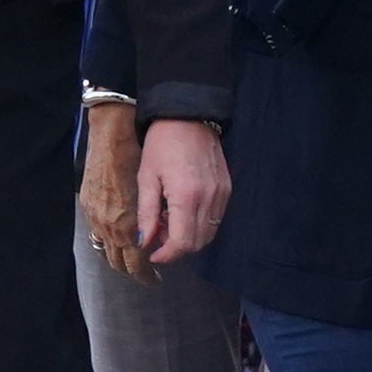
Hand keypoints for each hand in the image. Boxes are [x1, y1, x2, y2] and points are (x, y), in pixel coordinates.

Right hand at [80, 100, 153, 281]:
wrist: (110, 137)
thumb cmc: (136, 160)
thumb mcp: (151, 192)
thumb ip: (152, 221)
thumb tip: (156, 241)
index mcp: (125, 225)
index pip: (136, 264)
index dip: (146, 275)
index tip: (155, 280)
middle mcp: (106, 226)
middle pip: (118, 262)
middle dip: (134, 270)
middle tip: (149, 271)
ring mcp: (94, 217)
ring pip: (107, 249)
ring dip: (122, 255)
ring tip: (137, 253)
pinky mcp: (88, 206)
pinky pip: (99, 233)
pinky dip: (112, 239)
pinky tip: (122, 233)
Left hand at [137, 117, 229, 264]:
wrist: (188, 116)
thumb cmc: (162, 143)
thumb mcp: (146, 177)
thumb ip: (147, 213)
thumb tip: (145, 241)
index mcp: (186, 196)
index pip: (183, 243)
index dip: (167, 255)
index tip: (153, 253)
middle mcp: (209, 198)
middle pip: (198, 242)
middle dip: (176, 246)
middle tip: (158, 233)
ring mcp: (222, 194)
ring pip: (208, 233)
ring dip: (188, 236)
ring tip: (169, 219)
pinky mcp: (227, 189)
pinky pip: (215, 218)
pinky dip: (199, 223)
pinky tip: (183, 209)